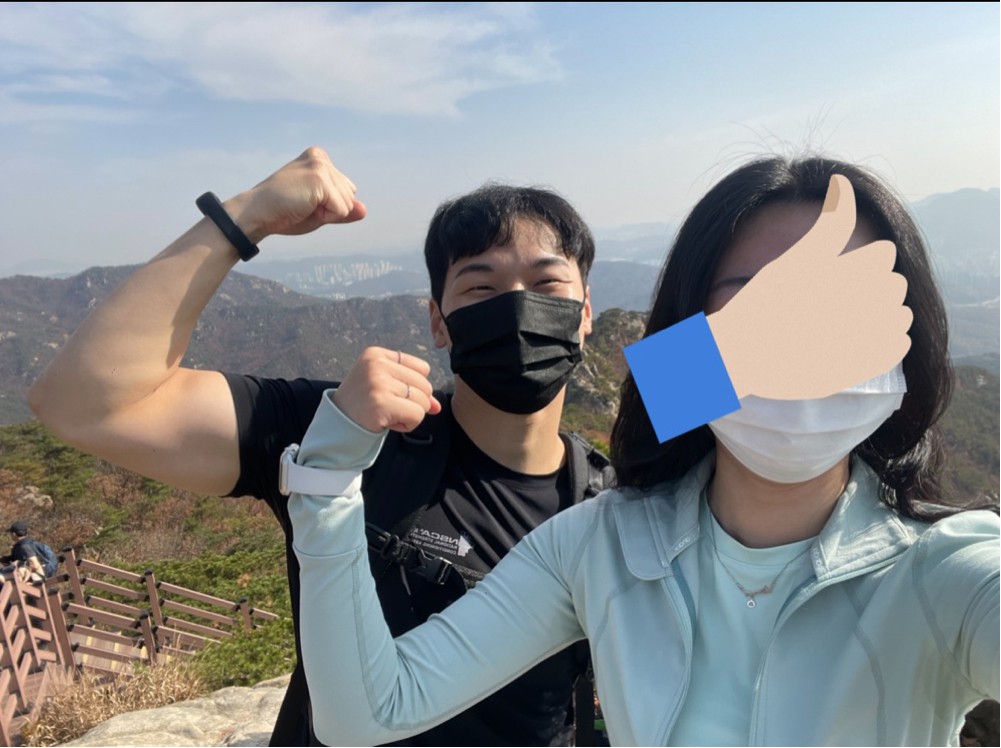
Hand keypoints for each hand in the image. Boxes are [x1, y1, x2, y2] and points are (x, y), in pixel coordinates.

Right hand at [223, 147, 366, 242]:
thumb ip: (343, 209)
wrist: (257, 214)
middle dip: (329, 209)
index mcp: (319, 159)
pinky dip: (325, 217)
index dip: (328, 206)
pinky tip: (303, 207)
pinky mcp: (320, 179)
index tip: (303, 201)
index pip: (346, 191)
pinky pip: (341, 210)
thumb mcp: (319, 210)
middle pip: (350, 196)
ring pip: (347, 204)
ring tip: (301, 205)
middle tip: (301, 205)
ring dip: (327, 213)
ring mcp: (321, 166)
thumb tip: (365, 210)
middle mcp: (321, 158)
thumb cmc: (284, 212)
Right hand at [332, 347, 442, 432]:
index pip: (423, 368)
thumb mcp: (386, 387)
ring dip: (410, 415)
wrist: (338, 424)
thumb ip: (414, 390)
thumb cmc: (363, 404)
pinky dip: (408, 425)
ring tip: (388, 414)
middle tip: (389, 407)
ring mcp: (378, 383)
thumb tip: (437, 406)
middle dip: (414, 402)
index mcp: (377, 354)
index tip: (394, 394)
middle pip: (425, 385)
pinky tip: (389, 423)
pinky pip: (417, 415)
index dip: (415, 387)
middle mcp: (377, 365)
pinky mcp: (381, 403)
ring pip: (423, 401)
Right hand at [708, 174, 911, 399]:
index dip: (868, 259)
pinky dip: (890, 341)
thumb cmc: (764, 304)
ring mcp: (857, 338)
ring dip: (887, 312)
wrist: (744, 355)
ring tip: (860, 315)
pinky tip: (872, 337)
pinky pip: (893, 348)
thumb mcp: (794, 259)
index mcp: (839, 275)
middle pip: (891, 286)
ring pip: (897, 317)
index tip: (849, 267)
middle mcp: (852, 305)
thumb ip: (828, 225)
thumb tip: (842, 182)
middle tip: (851, 293)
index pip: (881, 256)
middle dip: (878, 285)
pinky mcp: (858, 366)